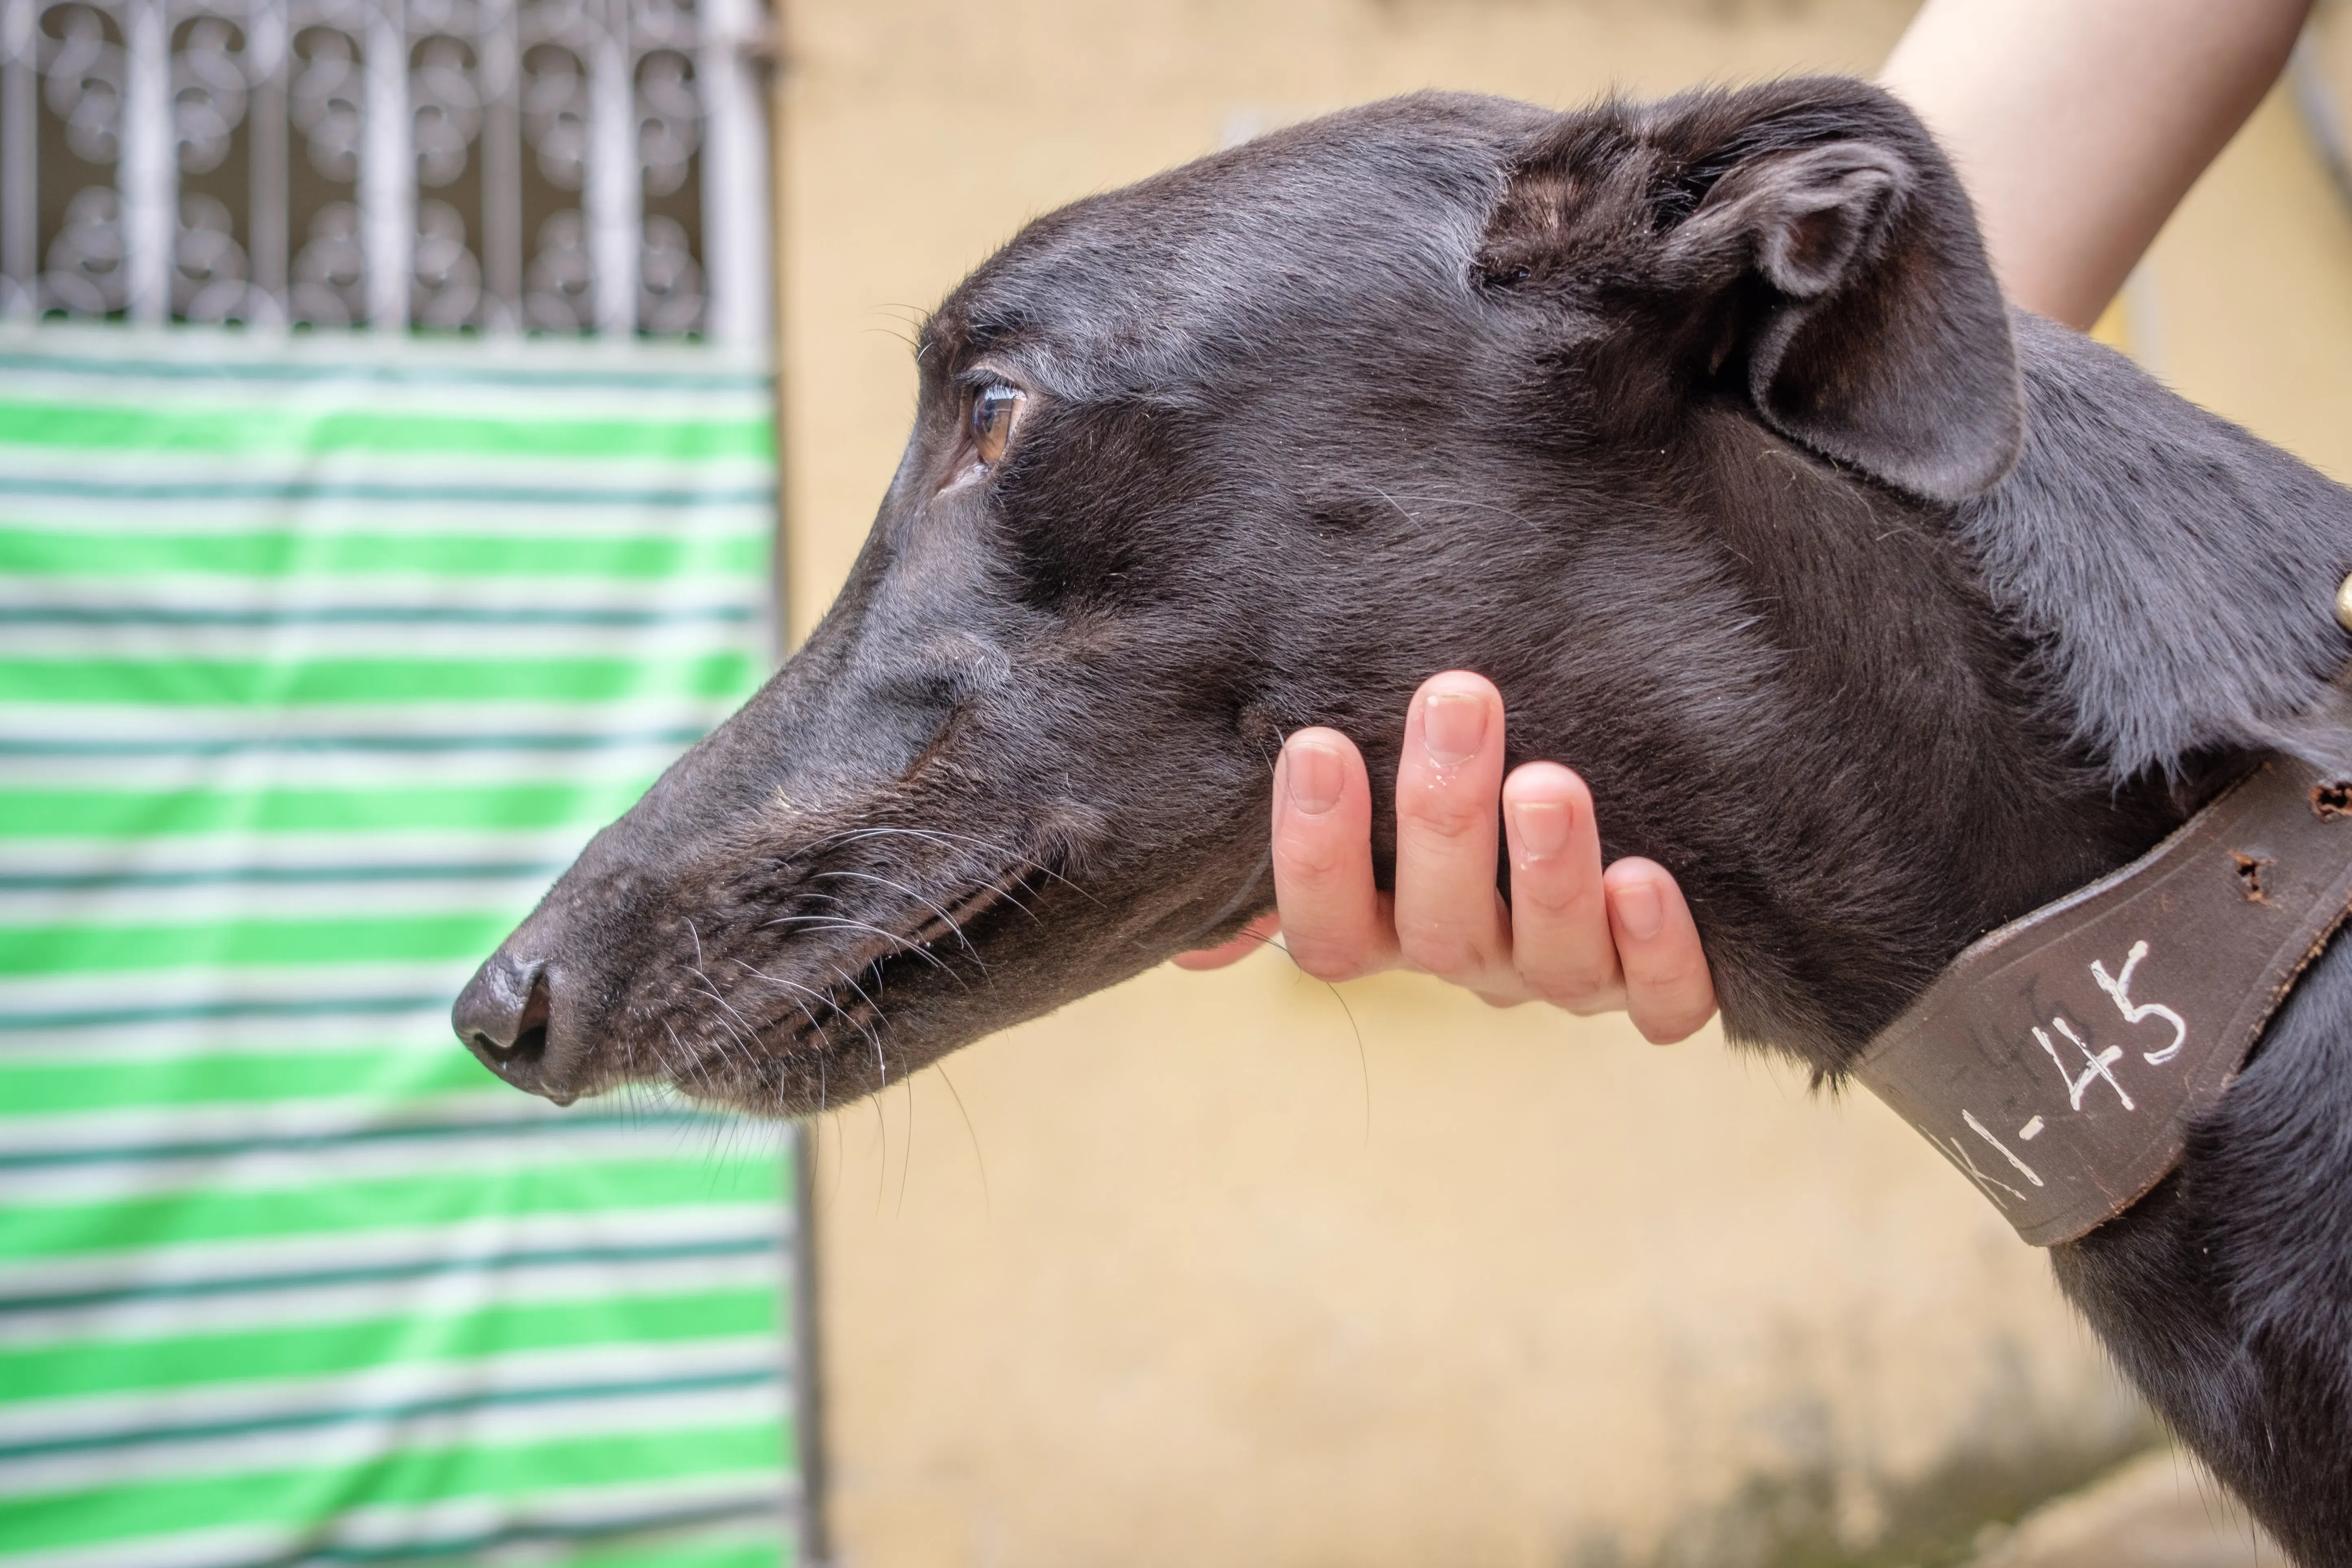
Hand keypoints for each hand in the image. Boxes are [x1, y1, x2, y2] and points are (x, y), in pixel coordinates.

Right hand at [1176, 672, 1717, 1043]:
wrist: (1613, 815)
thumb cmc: (1459, 799)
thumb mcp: (1374, 811)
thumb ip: (1294, 846)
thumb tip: (1184, 931)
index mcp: (1387, 926)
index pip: (1327, 927)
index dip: (1315, 853)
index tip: (1318, 743)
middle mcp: (1470, 960)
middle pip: (1438, 929)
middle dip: (1444, 815)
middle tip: (1458, 696)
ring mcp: (1564, 978)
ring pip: (1550, 961)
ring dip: (1548, 875)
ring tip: (1549, 785)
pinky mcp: (1657, 987)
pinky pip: (1662, 1004)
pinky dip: (1656, 950)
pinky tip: (1647, 881)